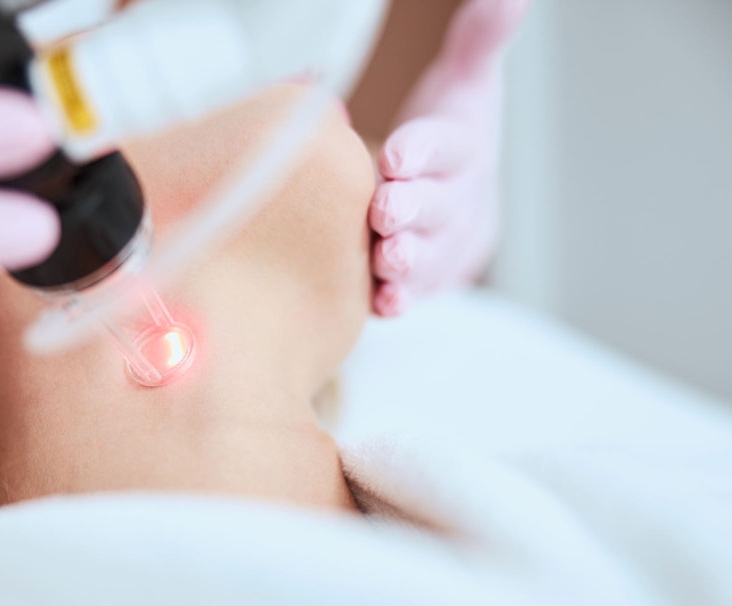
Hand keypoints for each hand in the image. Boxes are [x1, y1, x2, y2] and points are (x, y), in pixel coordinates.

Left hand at [369, 0, 528, 315]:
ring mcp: (440, 245)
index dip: (425, 150)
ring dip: (408, 260)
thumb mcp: (464, 84)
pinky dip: (399, 300)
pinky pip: (412, 293)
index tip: (397, 153)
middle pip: (439, 206)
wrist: (459, 201)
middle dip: (414, 209)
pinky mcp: (421, 280)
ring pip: (428, 256)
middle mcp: (455, 201)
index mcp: (463, 150)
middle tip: (385, 209)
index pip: (449, 145)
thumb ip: (477, 44)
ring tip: (386, 258)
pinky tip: (384, 304)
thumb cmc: (450, 137)